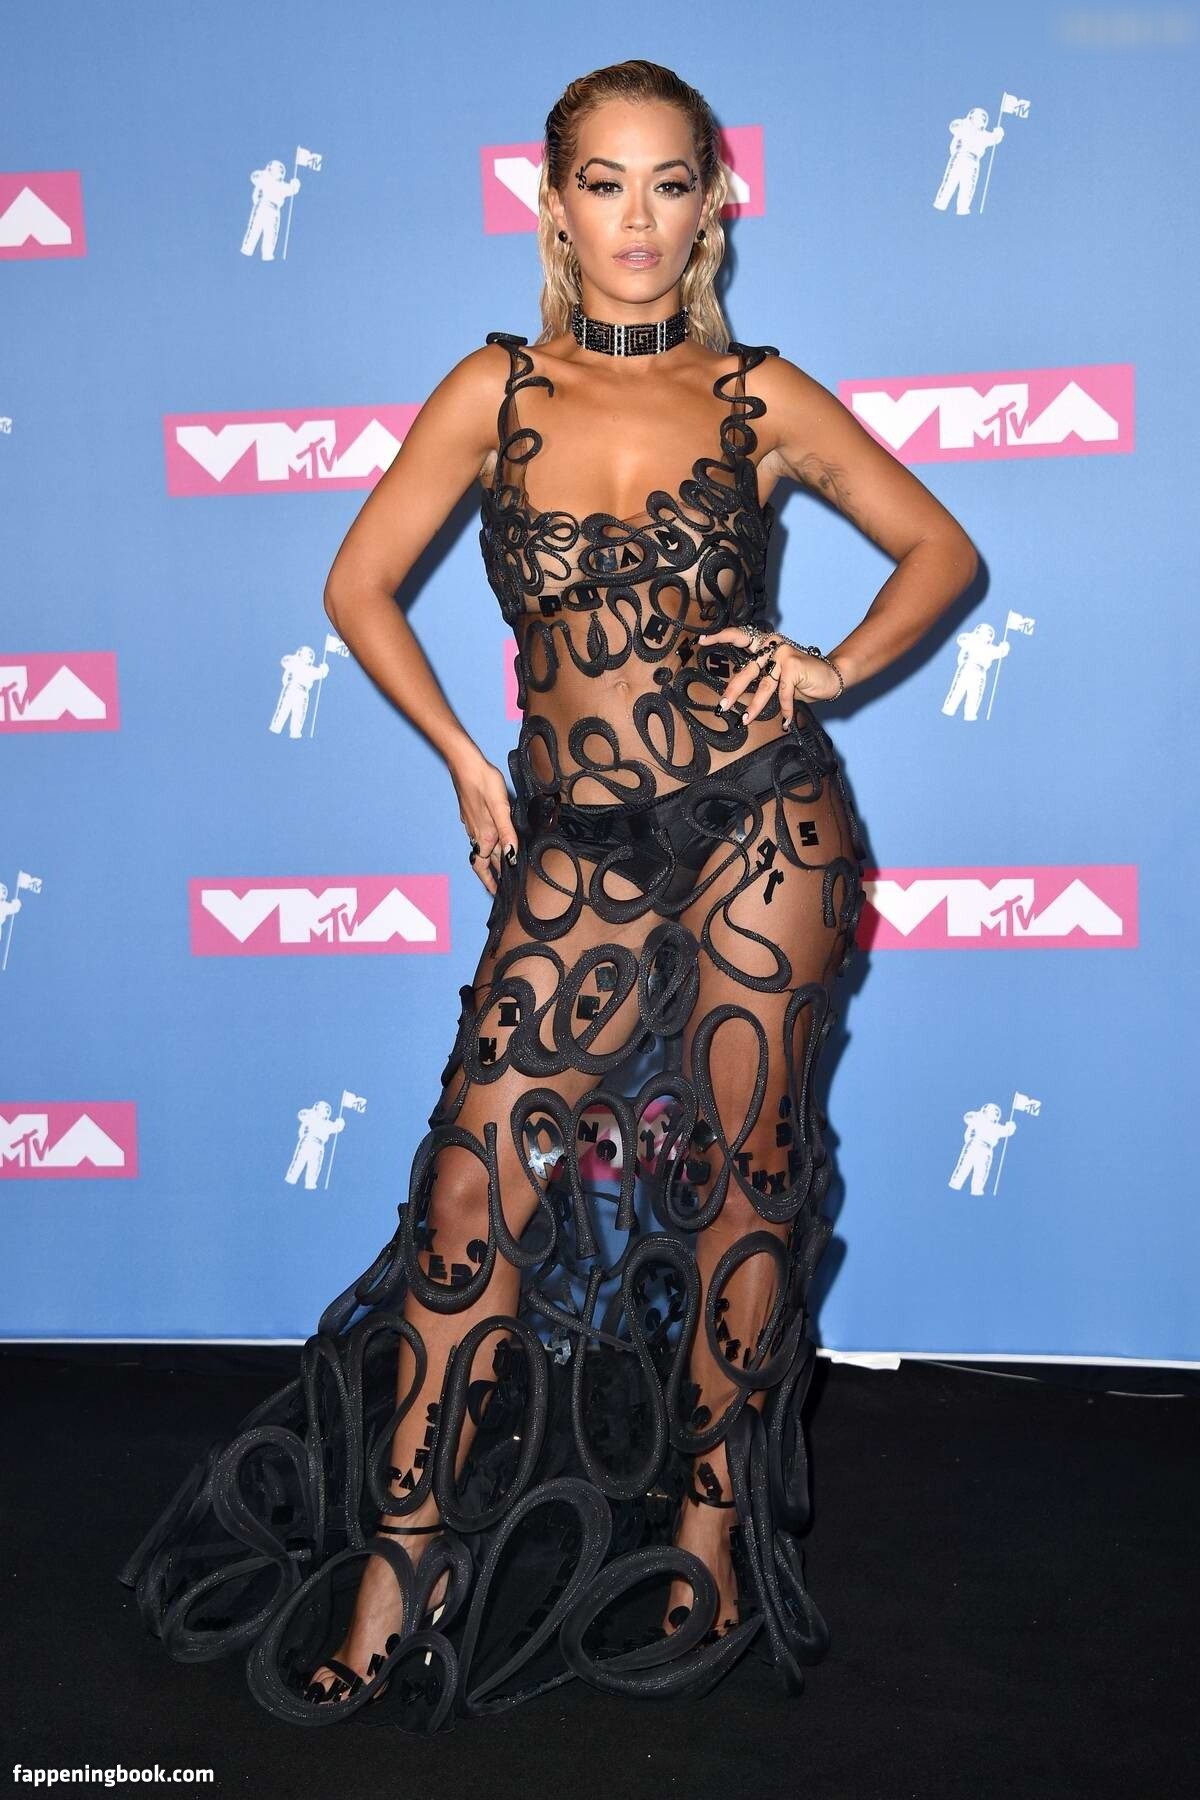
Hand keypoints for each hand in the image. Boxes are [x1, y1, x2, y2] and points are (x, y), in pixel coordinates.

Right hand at [448, 747, 518, 895]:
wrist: (465, 763)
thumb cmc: (483, 781)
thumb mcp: (500, 808)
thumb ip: (507, 833)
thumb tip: (512, 857)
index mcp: (485, 835)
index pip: (487, 867)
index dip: (492, 883)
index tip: (498, 896)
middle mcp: (477, 833)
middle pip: (486, 861)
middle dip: (494, 875)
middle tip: (503, 888)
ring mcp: (472, 824)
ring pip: (483, 849)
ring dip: (491, 861)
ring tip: (503, 869)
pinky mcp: (471, 814)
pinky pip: (480, 836)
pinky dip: (488, 845)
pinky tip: (495, 841)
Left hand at [696, 628, 841, 728]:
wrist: (832, 676)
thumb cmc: (802, 679)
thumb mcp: (777, 678)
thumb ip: (760, 679)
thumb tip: (735, 694)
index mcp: (765, 644)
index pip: (739, 636)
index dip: (721, 637)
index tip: (702, 640)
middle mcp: (772, 646)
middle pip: (747, 670)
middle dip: (734, 690)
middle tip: (722, 705)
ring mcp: (783, 655)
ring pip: (763, 686)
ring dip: (754, 706)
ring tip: (745, 720)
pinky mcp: (793, 666)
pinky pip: (783, 695)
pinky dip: (785, 710)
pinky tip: (785, 721)